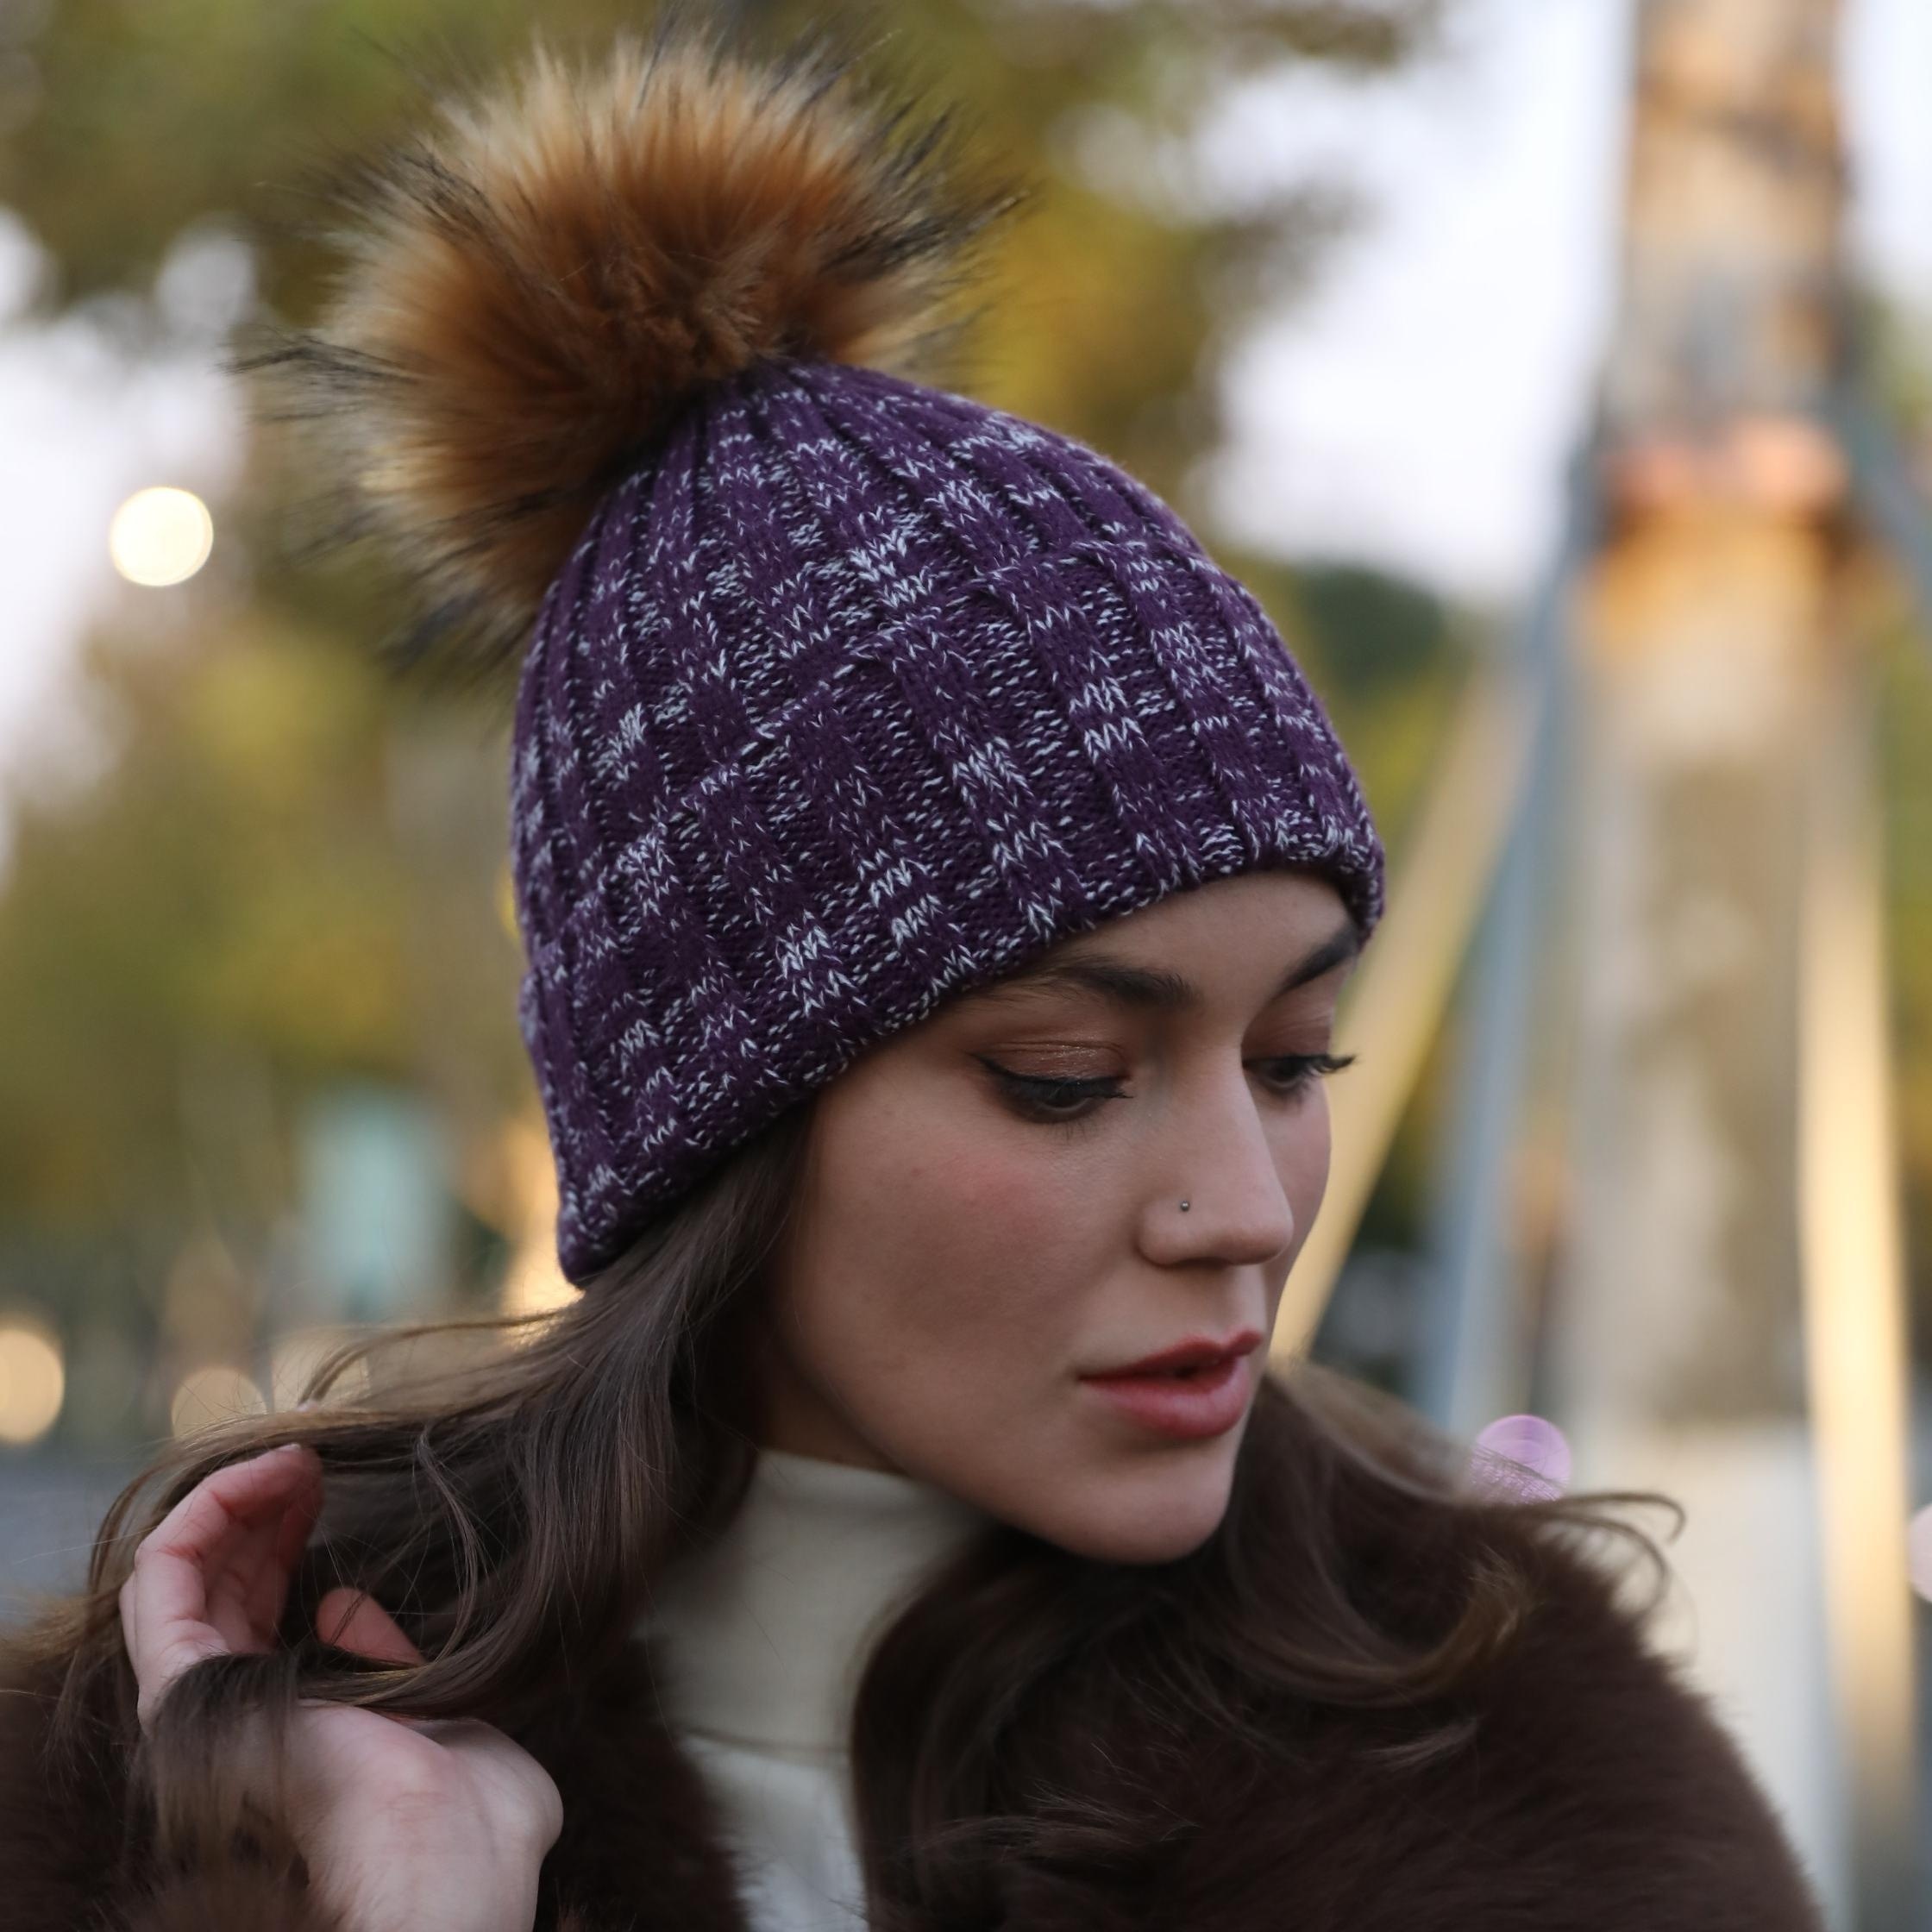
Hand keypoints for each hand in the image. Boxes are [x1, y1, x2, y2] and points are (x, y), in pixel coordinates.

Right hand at [118, 1441, 563, 1931]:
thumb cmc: (473, 1803)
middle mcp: (235, 1714)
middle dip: (261, 1507)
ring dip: (233, 1498)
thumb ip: (398, 1660)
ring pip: (180, 1574)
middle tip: (312, 1458)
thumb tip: (355, 1606)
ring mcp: (204, 1704)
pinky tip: (264, 1474)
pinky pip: (161, 1580)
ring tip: (295, 1458)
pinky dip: (204, 1511)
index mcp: (293, 1722)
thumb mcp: (446, 1704)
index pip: (257, 1609)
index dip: (284, 1534)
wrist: (452, 1850)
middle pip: (220, 1585)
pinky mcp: (187, 1692)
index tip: (327, 1480)